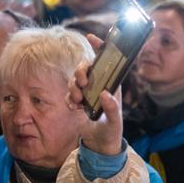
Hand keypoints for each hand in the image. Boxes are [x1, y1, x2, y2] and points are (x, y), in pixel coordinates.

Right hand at [70, 37, 124, 157]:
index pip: (107, 62)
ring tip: (79, 102)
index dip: (100, 48)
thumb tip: (105, 94)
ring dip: (74, 87)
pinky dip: (70, 98)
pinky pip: (70, 93)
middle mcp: (99, 86)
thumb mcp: (114, 122)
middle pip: (86, 67)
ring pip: (76, 79)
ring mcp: (88, 93)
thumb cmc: (112, 131)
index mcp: (112, 85)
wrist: (100, 144)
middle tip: (82, 83)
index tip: (92, 38)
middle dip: (81, 71)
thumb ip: (111, 108)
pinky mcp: (78, 101)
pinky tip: (75, 108)